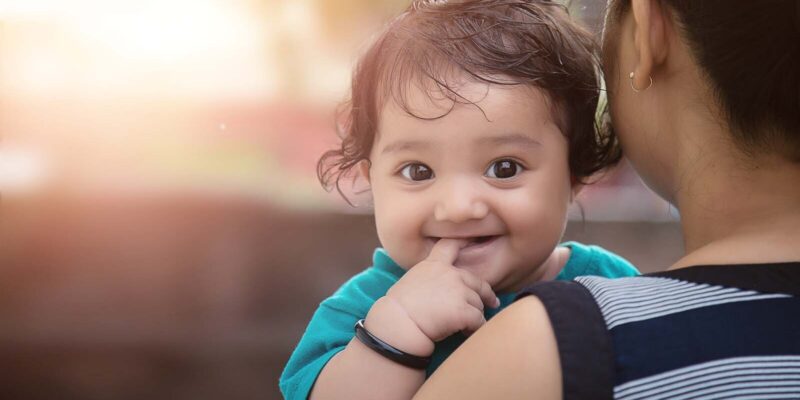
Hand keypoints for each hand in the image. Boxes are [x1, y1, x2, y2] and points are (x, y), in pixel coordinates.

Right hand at [369, 239, 499, 350]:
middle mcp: (450, 274)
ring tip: (465, 326)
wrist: (398, 324)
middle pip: (477, 282)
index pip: (450, 246)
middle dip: (485, 294)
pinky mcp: (464, 311)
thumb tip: (439, 290)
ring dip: (475, 315)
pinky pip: (479, 321)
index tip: (474, 240)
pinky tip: (465, 333)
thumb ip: (430, 279)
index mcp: (434, 265)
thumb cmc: (398, 308)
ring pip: (479, 304)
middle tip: (491, 302)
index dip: (464, 242)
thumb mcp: (412, 281)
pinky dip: (475, 328)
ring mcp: (459, 291)